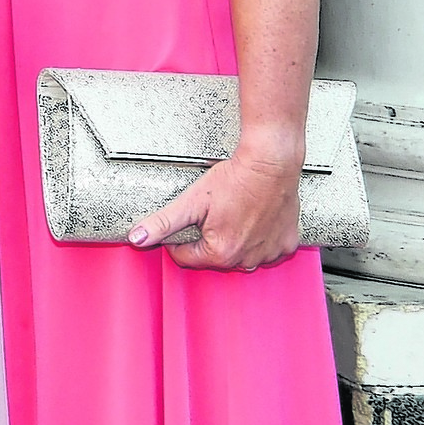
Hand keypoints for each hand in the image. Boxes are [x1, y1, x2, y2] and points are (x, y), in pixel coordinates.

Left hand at [133, 149, 302, 271]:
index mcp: (222, 253)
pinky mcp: (287, 243)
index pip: (186, 258)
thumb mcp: (190, 201)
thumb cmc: (234, 180)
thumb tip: (136, 239)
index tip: (185, 221)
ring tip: (233, 214)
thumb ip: (162, 222)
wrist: (271, 164)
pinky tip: (253, 218)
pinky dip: (259, 239)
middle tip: (212, 213)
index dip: (178, 240)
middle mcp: (248, 260)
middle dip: (207, 239)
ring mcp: (270, 253)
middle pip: (215, 257)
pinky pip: (267, 249)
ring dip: (234, 240)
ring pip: (241, 255)